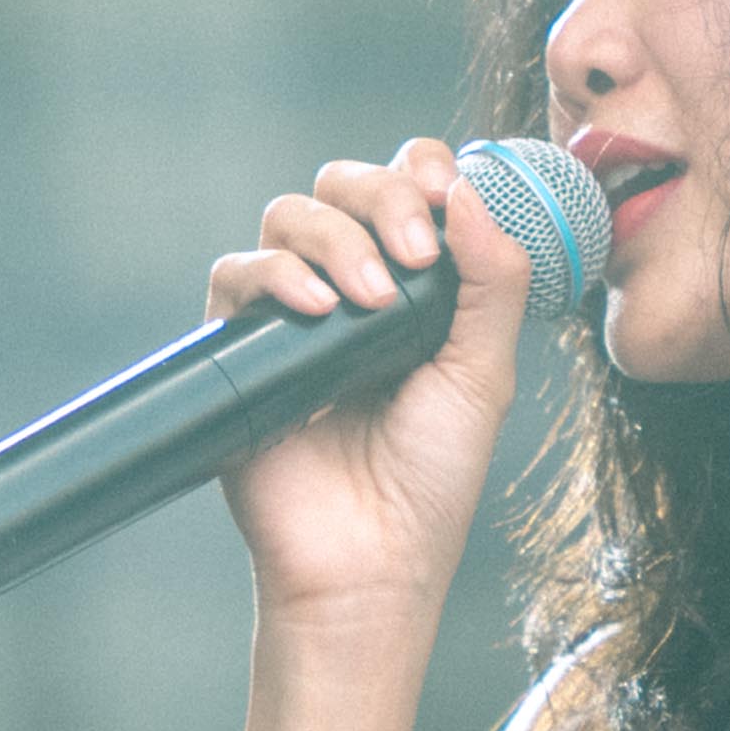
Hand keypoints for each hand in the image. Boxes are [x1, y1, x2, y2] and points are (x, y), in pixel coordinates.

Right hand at [204, 141, 534, 640]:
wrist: (370, 559)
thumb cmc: (430, 479)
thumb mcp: (484, 372)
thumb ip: (493, 280)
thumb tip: (469, 189)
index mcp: (412, 286)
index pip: (404, 187)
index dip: (418, 170)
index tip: (443, 194)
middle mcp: (348, 287)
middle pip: (342, 185)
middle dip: (381, 199)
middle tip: (414, 256)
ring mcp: (290, 314)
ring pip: (289, 216)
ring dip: (336, 239)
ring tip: (371, 301)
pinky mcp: (240, 348)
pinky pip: (236, 273)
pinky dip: (276, 275)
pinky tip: (316, 309)